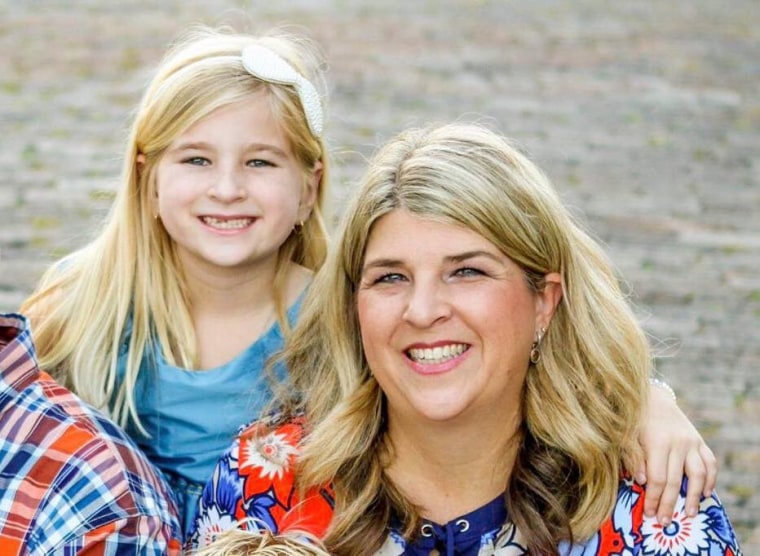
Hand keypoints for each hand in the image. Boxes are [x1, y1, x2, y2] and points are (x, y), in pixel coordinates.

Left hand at [634, 381, 716, 524]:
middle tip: (664, 521)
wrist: (651, 396)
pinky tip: (706, 493)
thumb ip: (633, 457)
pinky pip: (710, 462)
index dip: (654, 498)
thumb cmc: (633, 419)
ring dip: (694, 496)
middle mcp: (678, 442)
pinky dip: (710, 478)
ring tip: (689, 513)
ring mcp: (691, 441)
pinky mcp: (699, 439)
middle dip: (669, 503)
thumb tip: (640, 481)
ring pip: (698, 474)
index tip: (649, 513)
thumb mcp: (626, 436)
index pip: (657, 478)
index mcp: (657, 442)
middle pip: (676, 480)